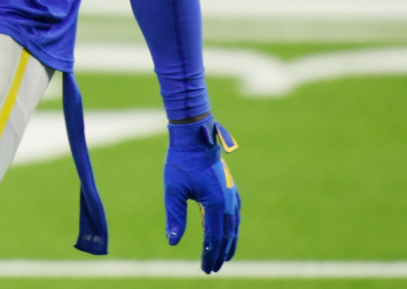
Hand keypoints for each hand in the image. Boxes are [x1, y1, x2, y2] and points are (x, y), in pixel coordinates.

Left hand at [164, 115, 239, 273]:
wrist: (195, 137)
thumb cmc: (181, 162)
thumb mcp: (173, 191)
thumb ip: (175, 217)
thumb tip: (172, 241)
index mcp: (215, 204)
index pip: (213, 237)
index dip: (210, 255)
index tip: (206, 268)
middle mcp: (228, 201)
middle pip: (227, 235)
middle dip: (220, 253)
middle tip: (213, 268)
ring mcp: (232, 194)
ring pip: (233, 226)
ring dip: (228, 243)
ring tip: (224, 257)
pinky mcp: (230, 188)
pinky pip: (234, 214)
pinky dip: (231, 228)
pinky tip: (227, 233)